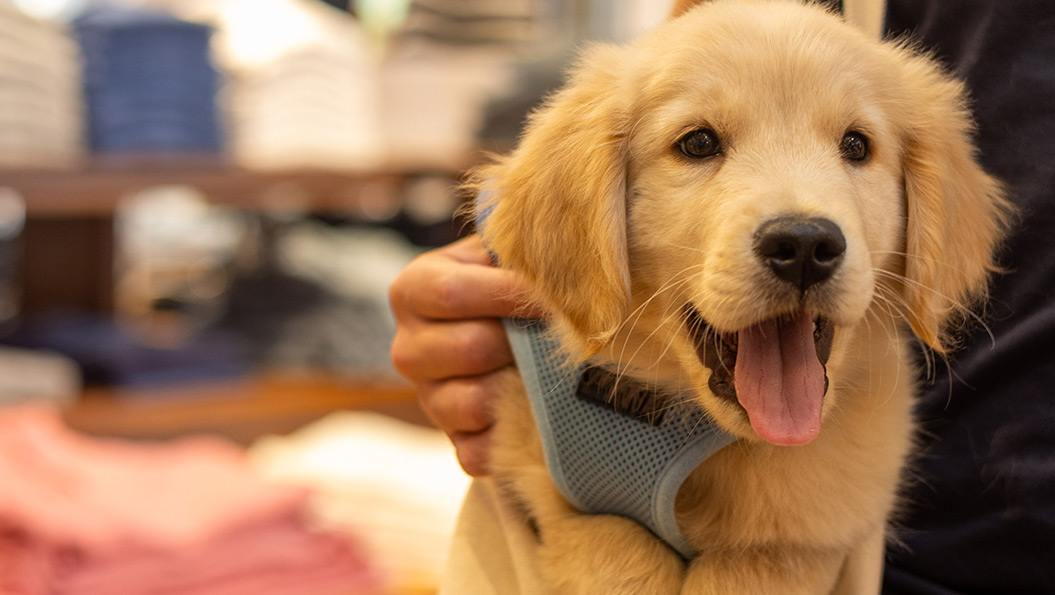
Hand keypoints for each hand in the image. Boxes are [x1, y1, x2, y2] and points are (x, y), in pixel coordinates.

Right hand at [389, 235, 542, 475]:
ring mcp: (426, 398)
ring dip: (519, 387)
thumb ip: (515, 251)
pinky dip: (511, 438)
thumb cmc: (507, 282)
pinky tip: (533, 413)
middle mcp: (408, 347)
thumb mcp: (499, 254)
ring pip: (474, 402)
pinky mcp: (451, 439)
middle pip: (469, 350)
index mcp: (412, 290)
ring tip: (543, 367)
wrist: (506, 330)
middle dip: (521, 342)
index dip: (511, 295)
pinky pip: (477, 452)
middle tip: (555, 333)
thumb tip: (559, 262)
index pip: (453, 294)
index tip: (553, 296)